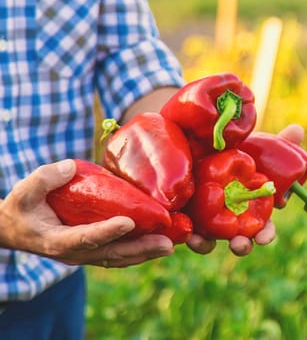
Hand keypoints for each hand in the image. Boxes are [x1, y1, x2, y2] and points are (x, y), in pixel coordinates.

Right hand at [0, 160, 173, 267]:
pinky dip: (140, 251)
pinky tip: (160, 244)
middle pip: (111, 254)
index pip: (85, 237)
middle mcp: (75, 253)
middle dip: (140, 249)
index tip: (128, 222)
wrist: (16, 228)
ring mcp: (86, 255)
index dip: (106, 231)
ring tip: (171, 245)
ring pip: (119, 257)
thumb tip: (69, 167)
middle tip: (166, 243)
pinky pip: (120, 254)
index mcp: (57, 240)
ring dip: (146, 253)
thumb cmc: (22, 207)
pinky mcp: (94, 250)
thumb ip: (44, 179)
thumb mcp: (24, 191)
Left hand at [186, 124, 305, 255]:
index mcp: (253, 210)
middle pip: (239, 240)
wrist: (200, 146)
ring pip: (209, 242)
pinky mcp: (184, 217)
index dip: (266, 234)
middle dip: (241, 246)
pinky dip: (186, 235)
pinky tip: (185, 234)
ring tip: (200, 242)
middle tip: (239, 244)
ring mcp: (206, 222)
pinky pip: (184, 232)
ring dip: (206, 246)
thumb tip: (297, 129)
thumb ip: (279, 142)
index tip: (263, 238)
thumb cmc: (239, 152)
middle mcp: (231, 220)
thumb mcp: (258, 147)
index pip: (264, 228)